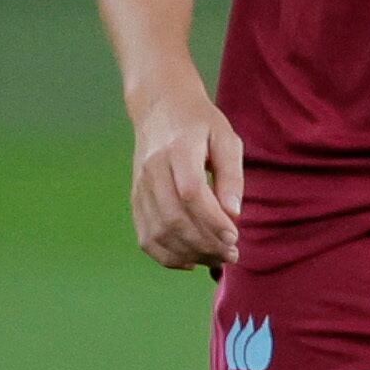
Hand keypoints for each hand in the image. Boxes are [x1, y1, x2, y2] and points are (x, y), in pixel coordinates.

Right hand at [130, 80, 244, 269]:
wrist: (160, 108)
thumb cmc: (200, 123)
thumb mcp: (226, 138)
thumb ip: (232, 175)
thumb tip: (234, 214)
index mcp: (178, 149)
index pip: (191, 193)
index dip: (212, 220)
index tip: (234, 237)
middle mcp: (153, 169)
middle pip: (173, 217)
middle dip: (204, 243)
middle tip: (232, 255)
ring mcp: (140, 186)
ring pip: (158, 231)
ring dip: (189, 253)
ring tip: (217, 260)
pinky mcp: (135, 198)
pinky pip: (145, 236)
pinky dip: (166, 255)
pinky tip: (190, 261)